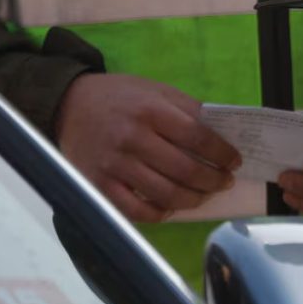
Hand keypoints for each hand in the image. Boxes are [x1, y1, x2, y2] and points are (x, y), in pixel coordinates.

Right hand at [56, 74, 240, 221]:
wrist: (67, 104)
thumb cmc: (120, 97)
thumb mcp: (155, 90)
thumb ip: (187, 110)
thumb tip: (222, 134)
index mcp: (150, 110)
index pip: (197, 137)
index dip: (222, 153)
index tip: (235, 161)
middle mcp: (132, 138)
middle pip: (185, 170)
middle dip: (214, 180)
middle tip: (224, 182)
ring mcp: (114, 165)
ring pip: (165, 194)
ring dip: (194, 199)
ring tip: (204, 195)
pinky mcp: (99, 185)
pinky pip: (137, 210)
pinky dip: (160, 213)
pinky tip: (172, 206)